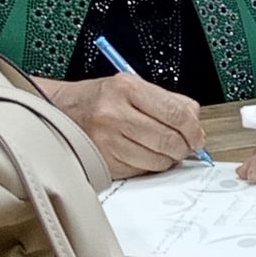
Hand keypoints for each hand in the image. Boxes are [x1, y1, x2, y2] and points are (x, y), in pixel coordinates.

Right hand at [41, 74, 205, 179]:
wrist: (57, 111)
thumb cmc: (98, 98)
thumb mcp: (131, 85)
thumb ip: (167, 100)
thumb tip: (195, 122)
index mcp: (126, 88)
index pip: (176, 112)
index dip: (194, 128)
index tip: (198, 136)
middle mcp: (114, 114)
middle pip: (168, 139)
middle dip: (185, 147)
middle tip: (187, 146)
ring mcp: (106, 141)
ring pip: (157, 160)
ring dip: (168, 159)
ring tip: (165, 150)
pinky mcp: (101, 162)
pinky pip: (139, 171)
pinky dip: (149, 167)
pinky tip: (145, 156)